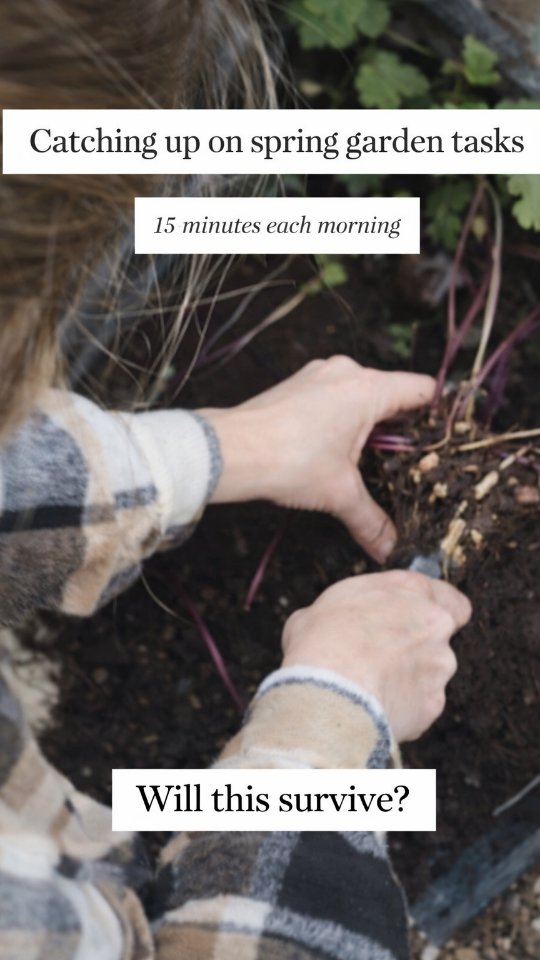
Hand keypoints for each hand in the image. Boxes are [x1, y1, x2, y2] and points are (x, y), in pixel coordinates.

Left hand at [200, 356, 434, 561]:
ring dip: (368, 423)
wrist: (229, 451)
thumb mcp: (339, 494)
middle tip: (410, 460)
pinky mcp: (296, 386)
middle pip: (391, 392)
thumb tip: (390, 549)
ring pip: (359, 394)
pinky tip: (336, 449)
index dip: (437, 412)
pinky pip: (333, 396)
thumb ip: (371, 521)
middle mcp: (345, 373)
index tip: (443, 437)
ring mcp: (317, 376)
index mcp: (367, 389)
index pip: (422, 389)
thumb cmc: (288, 460)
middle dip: (401, 426)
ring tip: (372, 459)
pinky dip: (342, 418)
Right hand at [281, 570, 471, 741]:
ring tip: (371, 688)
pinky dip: (403, 708)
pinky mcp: (434, 703)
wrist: (329, 691)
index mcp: (409, 589)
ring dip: (409, 679)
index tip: (416, 622)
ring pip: (432, 673)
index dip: (435, 612)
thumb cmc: (320, 641)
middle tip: (383, 658)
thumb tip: (335, 622)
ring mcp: (439, 664)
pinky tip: (374, 708)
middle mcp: (435, 622)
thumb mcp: (324, 606)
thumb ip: (350, 609)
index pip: (450, 598)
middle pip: (440, 636)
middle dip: (418, 648)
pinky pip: (421, 705)